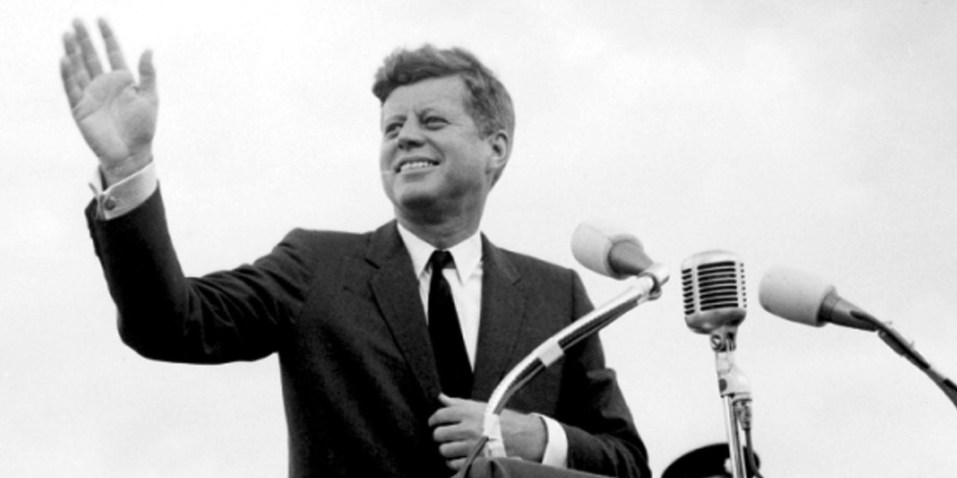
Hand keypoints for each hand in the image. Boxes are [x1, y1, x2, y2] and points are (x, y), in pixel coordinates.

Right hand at [60, 18, 157, 184]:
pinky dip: (68, 74)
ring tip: (68, 34)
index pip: (112, 53)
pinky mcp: (81, 108)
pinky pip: (72, 88)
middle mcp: (104, 84)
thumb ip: (147, 74)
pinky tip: (65, 59)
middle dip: (85, 39)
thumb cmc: (143, 127)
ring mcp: (91, 95)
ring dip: (73, 52)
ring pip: (79, 68)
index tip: (101, 20)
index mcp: (122, 80)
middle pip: (92, 56)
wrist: (132, 153)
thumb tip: (148, 49)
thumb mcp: (149, 98)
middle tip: (77, 20)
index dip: (107, 37)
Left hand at [428, 394, 546, 470]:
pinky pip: (454, 464)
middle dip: (440, 436)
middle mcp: (469, 428)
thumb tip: (441, 397)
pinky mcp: (477, 460)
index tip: (433, 423)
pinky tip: (461, 457)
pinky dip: (454, 462)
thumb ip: (459, 403)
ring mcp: (472, 445)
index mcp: (469, 412)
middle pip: (439, 434)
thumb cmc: (504, 419)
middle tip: (446, 436)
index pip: (441, 415)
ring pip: (444, 450)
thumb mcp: (482, 406)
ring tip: (455, 447)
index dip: (433, 420)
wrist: (526, 436)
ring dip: (447, 450)